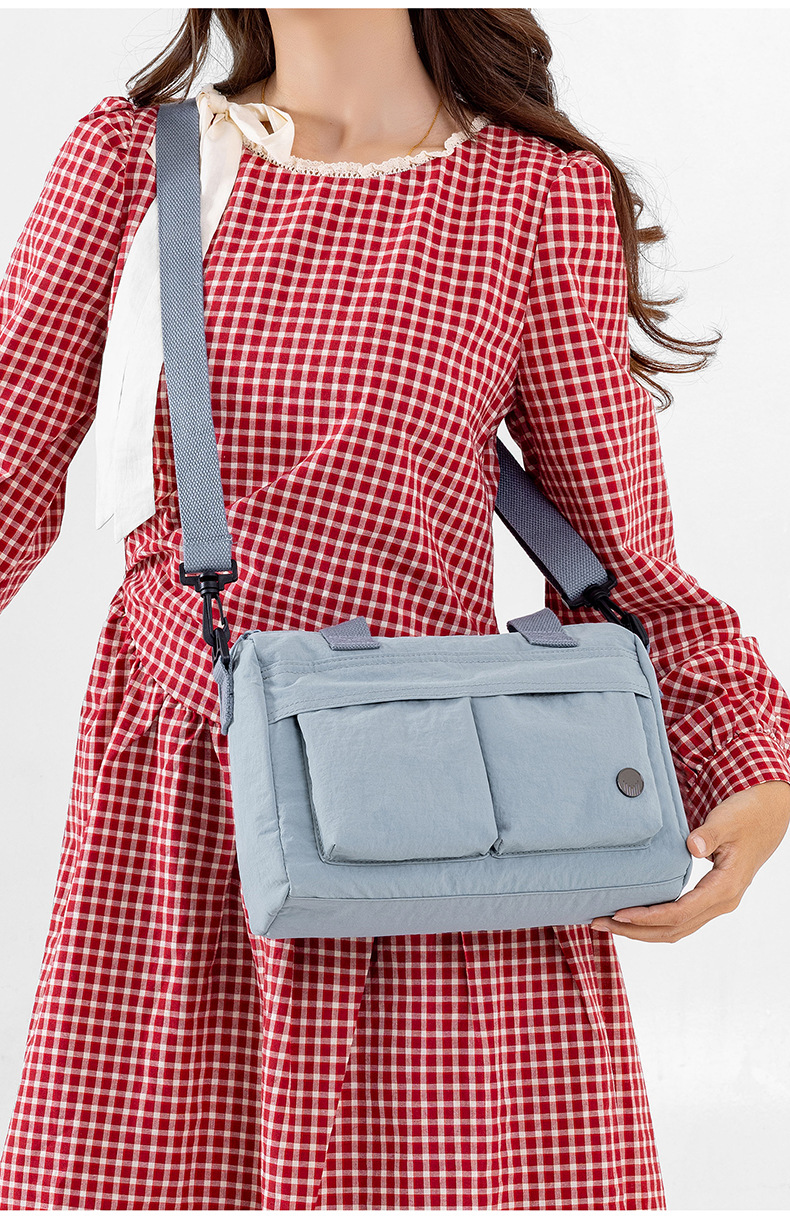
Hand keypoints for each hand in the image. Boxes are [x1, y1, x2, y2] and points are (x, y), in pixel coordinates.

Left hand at [589, 779, 789, 941]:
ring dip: (642, 930)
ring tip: (609, 923)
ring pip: (676, 929)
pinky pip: (681, 919)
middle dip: (635, 931)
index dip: (648, 916)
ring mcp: (717, 902)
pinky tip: (634, 915)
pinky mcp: (711, 897)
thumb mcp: (728, 819)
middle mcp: (722, 902)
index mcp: (725, 887)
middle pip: (674, 929)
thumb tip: (692, 846)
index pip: (680, 912)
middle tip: (599, 922)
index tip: (620, 913)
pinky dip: (655, 922)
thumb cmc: (748, 815)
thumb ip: (709, 834)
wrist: (769, 815)